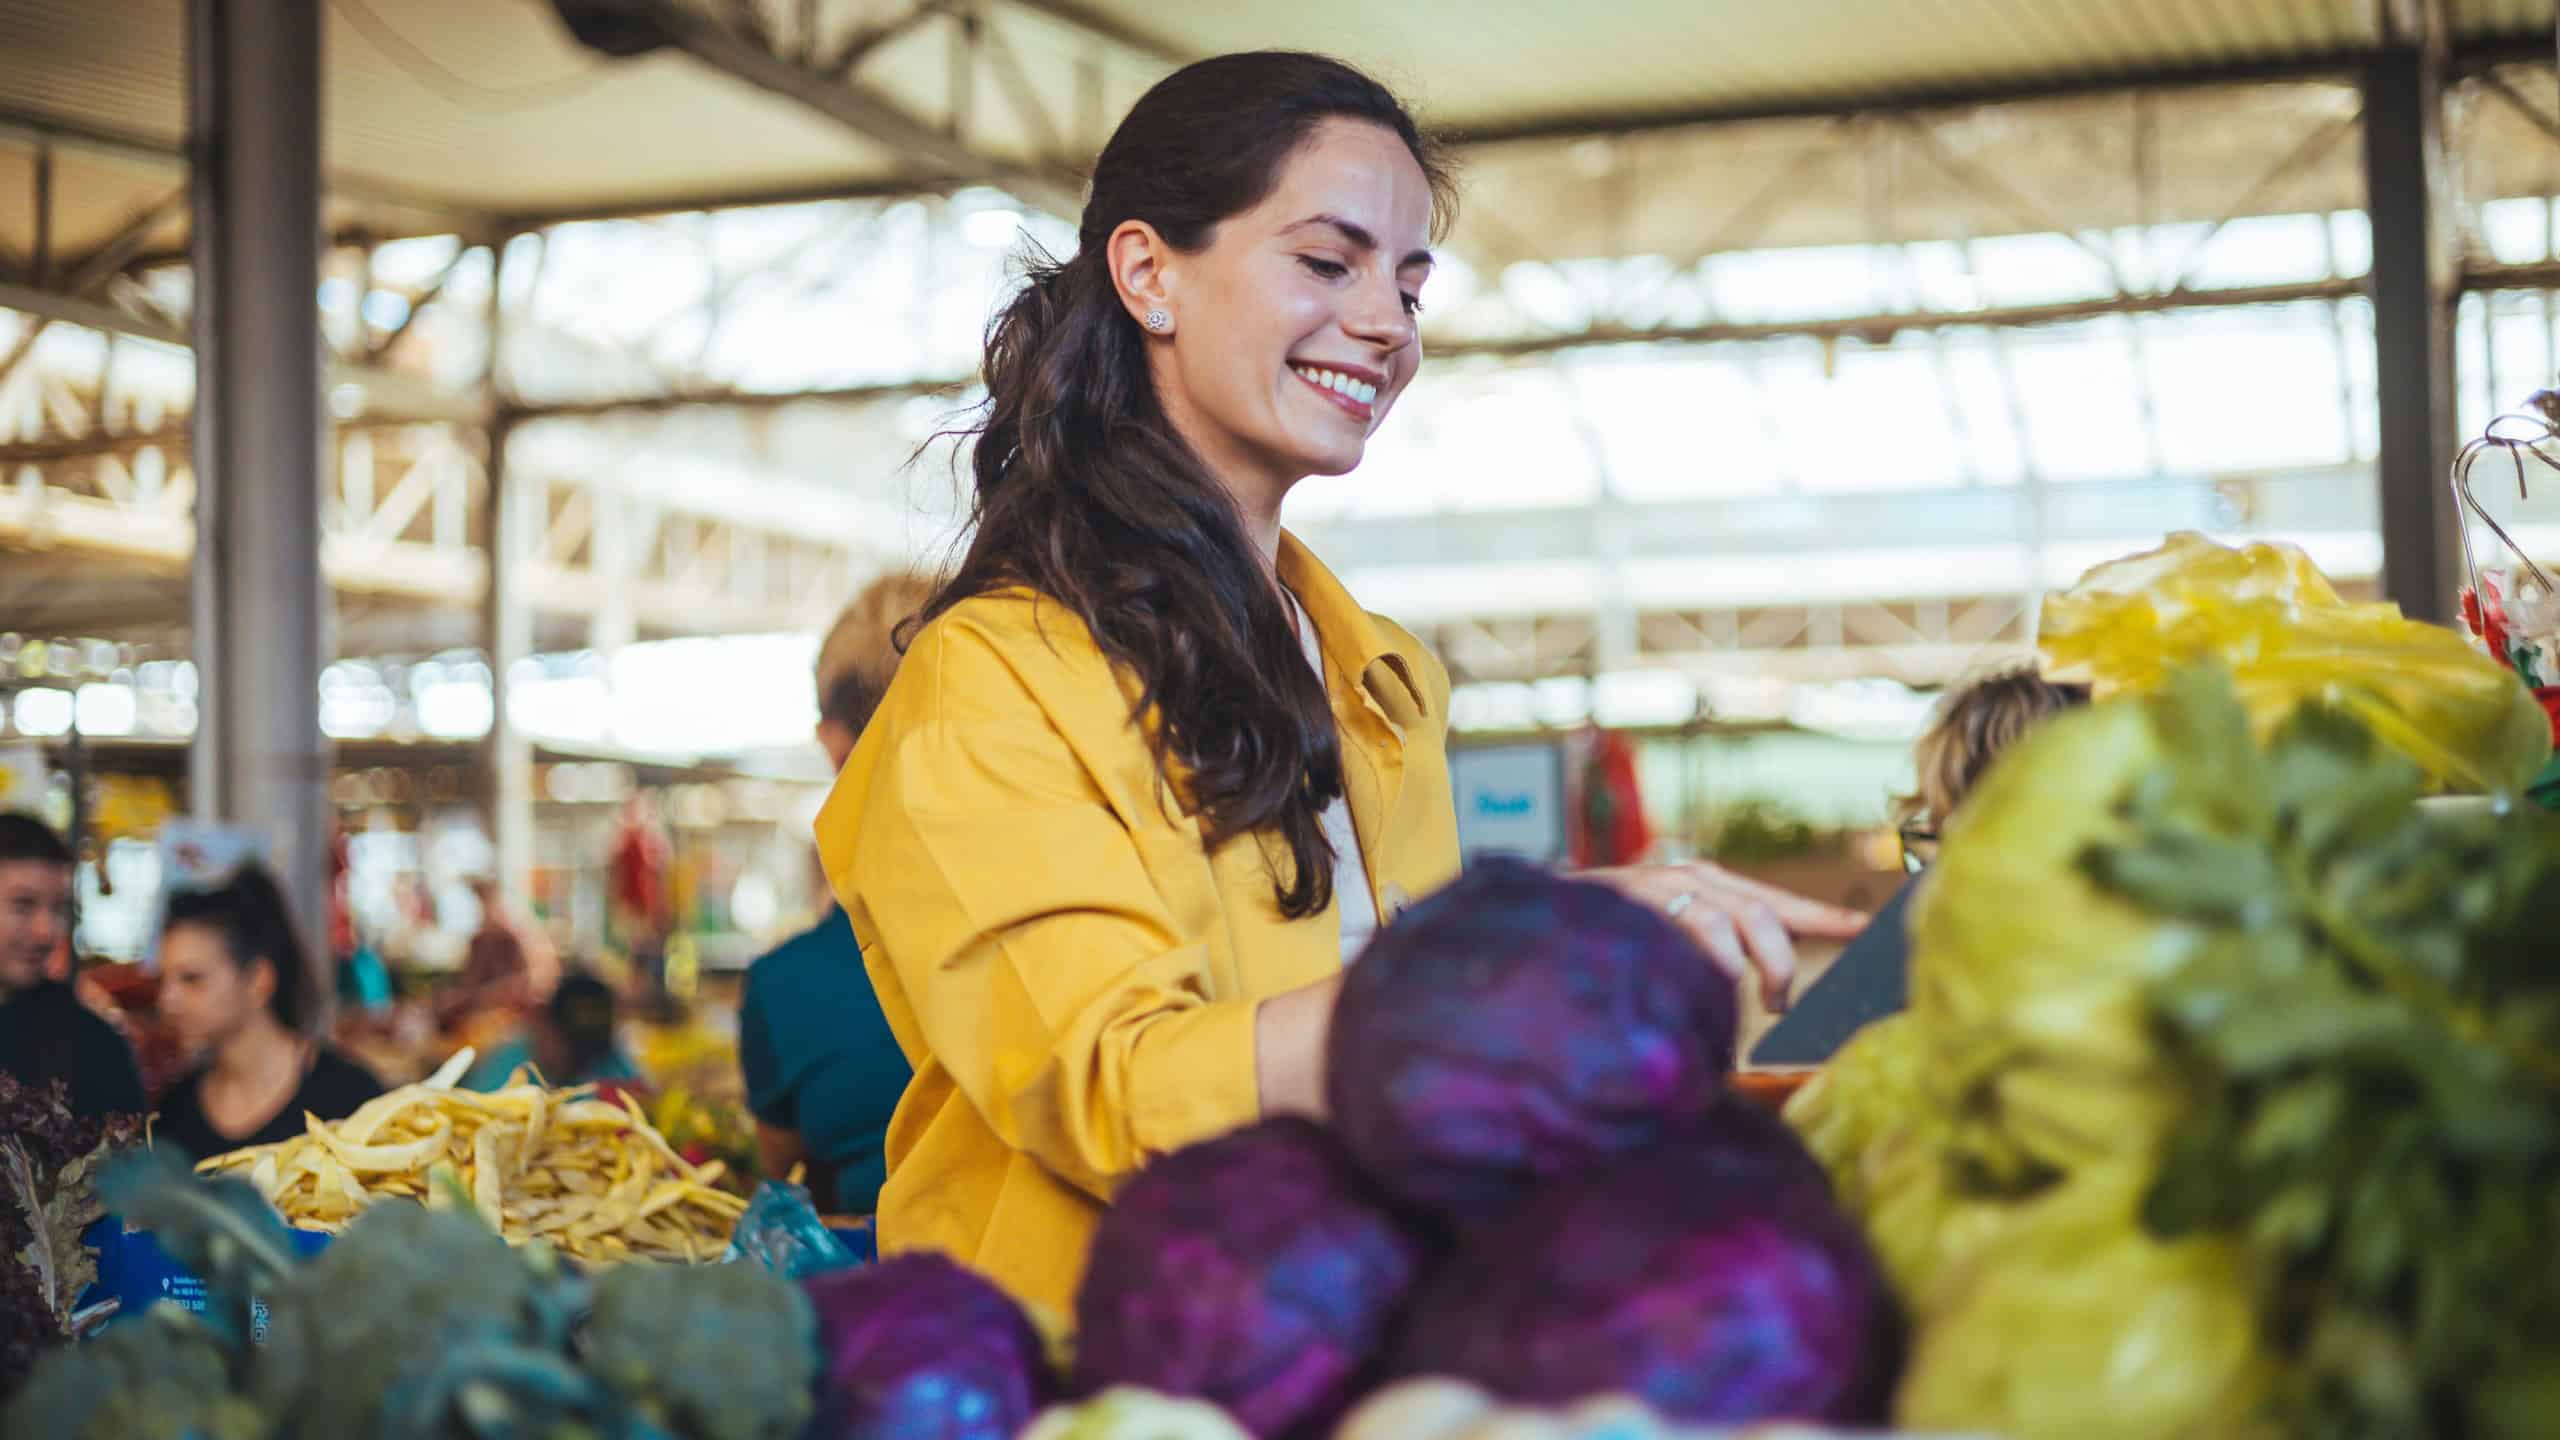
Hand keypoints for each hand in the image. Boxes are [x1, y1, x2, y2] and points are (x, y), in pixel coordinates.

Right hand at [1584, 861, 1869, 1013]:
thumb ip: (1714, 955)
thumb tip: (1771, 995)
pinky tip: (1707, 986)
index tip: (1866, 928)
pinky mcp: (1632, 901)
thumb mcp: (1673, 939)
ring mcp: (1659, 886)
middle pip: (1760, 914)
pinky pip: (1684, 932)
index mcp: (1709, 885)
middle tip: (1779, 1006)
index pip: (1777, 902)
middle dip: (1779, 963)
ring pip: (1725, 923)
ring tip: (1742, 1003)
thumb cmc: (1611, 939)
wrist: (1536, 913)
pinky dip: (1704, 964)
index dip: (1823, 916)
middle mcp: (1690, 877)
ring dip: (1744, 969)